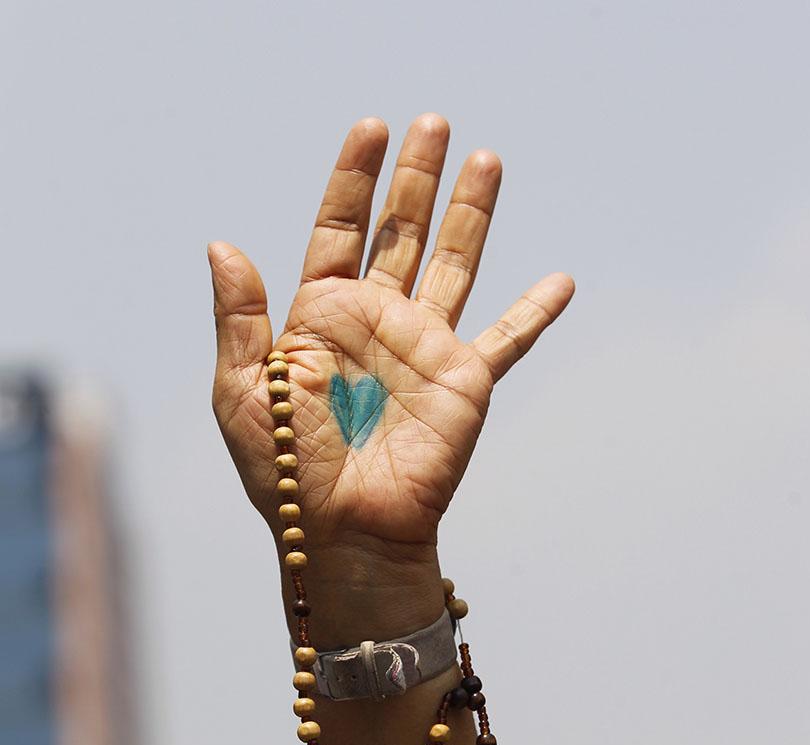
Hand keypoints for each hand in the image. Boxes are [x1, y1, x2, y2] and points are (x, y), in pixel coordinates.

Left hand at [208, 114, 573, 560]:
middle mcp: (376, 323)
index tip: (370, 129)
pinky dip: (535, 313)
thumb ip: (239, 319)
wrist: (345, 533)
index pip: (338, 231)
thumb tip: (222, 243)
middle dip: (416, 178)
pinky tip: (562, 281)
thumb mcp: (242, 393)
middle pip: (402, 233)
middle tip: (432, 122)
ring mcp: (424, 349)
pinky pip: (507, 340)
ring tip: (487, 159)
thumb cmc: (289, 473)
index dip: (352, 180)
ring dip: (472, 213)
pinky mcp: (464, 382)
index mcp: (320, 319)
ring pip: (455, 264)